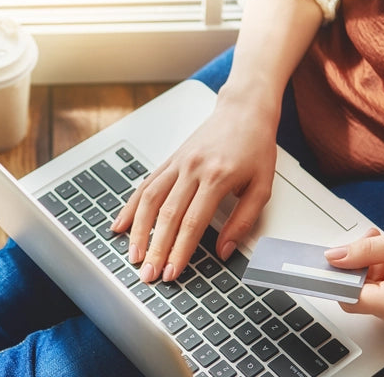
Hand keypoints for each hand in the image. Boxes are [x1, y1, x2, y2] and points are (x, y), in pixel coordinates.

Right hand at [111, 89, 278, 281]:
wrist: (243, 110)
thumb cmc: (255, 146)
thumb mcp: (262, 186)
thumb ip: (243, 221)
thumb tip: (224, 250)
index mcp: (217, 177)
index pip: (193, 222)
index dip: (180, 250)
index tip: (172, 272)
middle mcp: (192, 169)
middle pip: (167, 216)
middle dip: (155, 249)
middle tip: (148, 274)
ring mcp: (176, 164)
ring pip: (149, 201)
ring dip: (138, 231)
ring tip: (133, 255)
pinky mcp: (168, 161)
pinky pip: (145, 186)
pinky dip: (131, 207)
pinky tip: (121, 225)